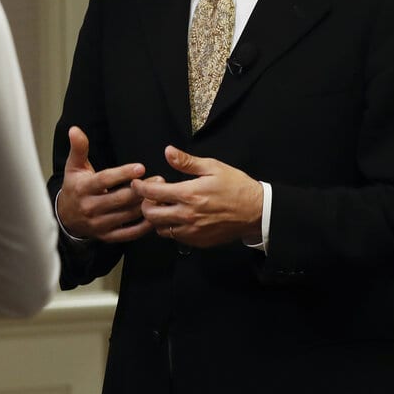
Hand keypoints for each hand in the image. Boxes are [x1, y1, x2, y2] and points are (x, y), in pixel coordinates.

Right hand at [57, 126, 150, 242]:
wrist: (65, 217)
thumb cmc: (75, 187)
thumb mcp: (74, 167)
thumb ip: (78, 148)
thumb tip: (75, 129)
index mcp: (83, 188)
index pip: (104, 180)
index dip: (122, 173)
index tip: (140, 167)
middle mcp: (90, 207)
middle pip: (119, 199)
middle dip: (141, 189)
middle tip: (160, 179)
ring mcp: (98, 224)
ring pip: (126, 215)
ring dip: (145, 205)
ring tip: (161, 195)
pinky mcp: (106, 236)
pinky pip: (127, 233)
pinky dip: (142, 227)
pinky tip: (154, 215)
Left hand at [133, 145, 262, 247]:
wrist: (257, 211)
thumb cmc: (236, 187)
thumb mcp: (213, 167)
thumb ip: (187, 162)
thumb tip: (168, 151)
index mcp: (189, 194)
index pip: (153, 192)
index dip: (140, 187)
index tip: (136, 183)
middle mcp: (187, 215)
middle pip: (150, 214)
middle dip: (145, 204)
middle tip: (151, 196)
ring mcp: (192, 231)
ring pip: (160, 228)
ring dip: (157, 218)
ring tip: (164, 207)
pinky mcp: (198, 241)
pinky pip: (175, 237)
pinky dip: (170, 228)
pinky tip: (177, 217)